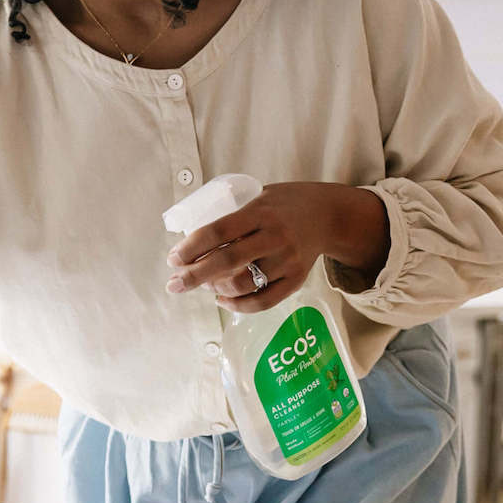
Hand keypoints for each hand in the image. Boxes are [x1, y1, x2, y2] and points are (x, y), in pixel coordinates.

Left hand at [164, 182, 389, 312]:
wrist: (329, 214)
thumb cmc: (282, 205)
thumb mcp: (257, 197)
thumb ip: (231, 217)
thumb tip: (188, 241)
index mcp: (260, 212)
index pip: (217, 232)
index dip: (190, 248)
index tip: (173, 259)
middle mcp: (275, 237)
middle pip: (227, 262)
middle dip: (193, 276)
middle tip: (174, 284)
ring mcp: (288, 260)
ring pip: (243, 285)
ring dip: (215, 289)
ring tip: (203, 284)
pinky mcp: (297, 279)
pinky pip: (263, 302)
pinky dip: (237, 305)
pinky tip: (222, 299)